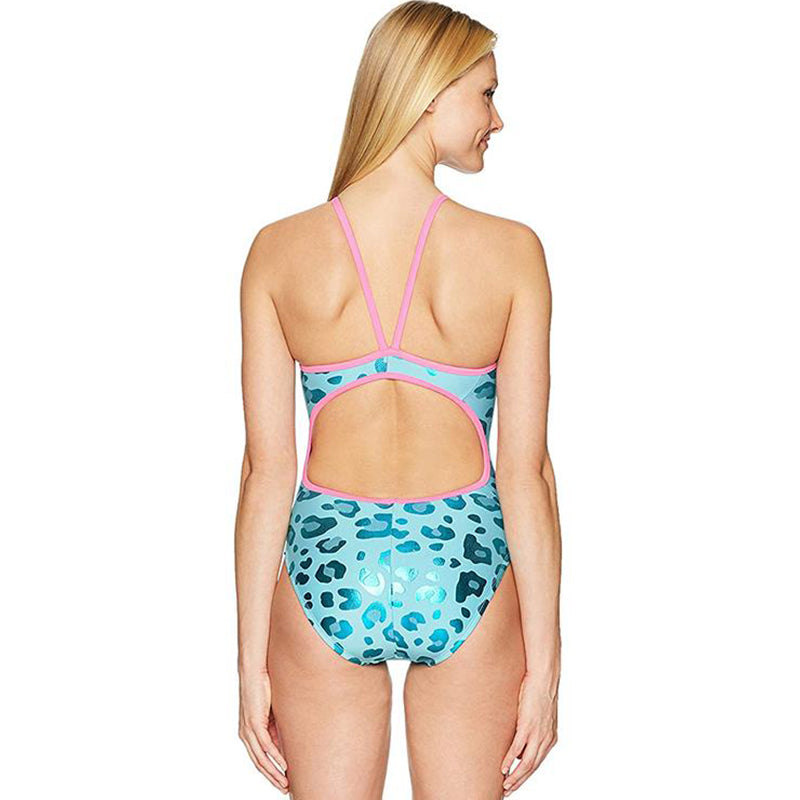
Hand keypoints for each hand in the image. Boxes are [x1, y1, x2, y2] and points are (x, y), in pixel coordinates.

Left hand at [238, 669, 288, 793]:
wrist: (254, 671)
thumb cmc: (262, 687)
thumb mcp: (270, 712)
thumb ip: (275, 728)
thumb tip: (283, 742)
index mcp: (248, 732)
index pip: (259, 758)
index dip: (270, 771)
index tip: (282, 780)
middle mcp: (246, 734)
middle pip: (259, 763)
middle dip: (272, 777)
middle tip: (284, 788)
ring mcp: (249, 729)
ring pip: (261, 758)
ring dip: (274, 772)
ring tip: (284, 782)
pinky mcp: (254, 723)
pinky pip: (265, 745)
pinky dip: (275, 757)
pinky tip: (283, 765)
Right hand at [500, 673, 558, 794]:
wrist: (544, 678)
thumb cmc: (539, 692)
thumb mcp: (539, 716)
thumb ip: (531, 731)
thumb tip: (519, 744)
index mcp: (549, 738)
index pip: (537, 763)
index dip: (525, 775)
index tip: (515, 783)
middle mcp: (546, 739)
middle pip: (532, 767)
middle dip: (519, 781)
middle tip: (508, 790)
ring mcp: (537, 733)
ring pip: (527, 762)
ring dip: (515, 776)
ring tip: (505, 784)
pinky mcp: (528, 725)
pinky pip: (518, 748)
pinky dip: (511, 760)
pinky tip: (503, 767)